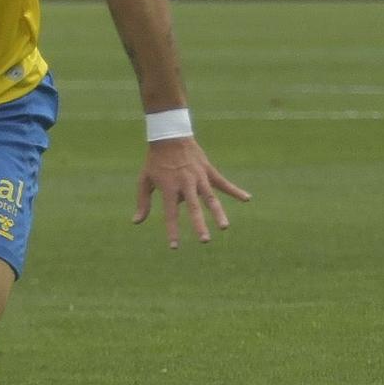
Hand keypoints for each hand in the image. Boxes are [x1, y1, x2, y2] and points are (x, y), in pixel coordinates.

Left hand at [133, 137, 249, 248]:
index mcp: (169, 187)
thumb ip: (143, 202)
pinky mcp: (208, 170)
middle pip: (194, 208)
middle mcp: (185, 183)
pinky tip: (247, 199)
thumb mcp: (144, 180)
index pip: (171, 214)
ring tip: (224, 227)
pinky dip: (235, 190)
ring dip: (218, 213)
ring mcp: (198, 177)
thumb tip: (136, 222)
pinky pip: (223, 183)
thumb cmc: (155, 162)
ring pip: (210, 198)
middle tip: (205, 240)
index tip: (174, 247)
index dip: (173, 231)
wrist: (169, 137)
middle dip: (199, 225)